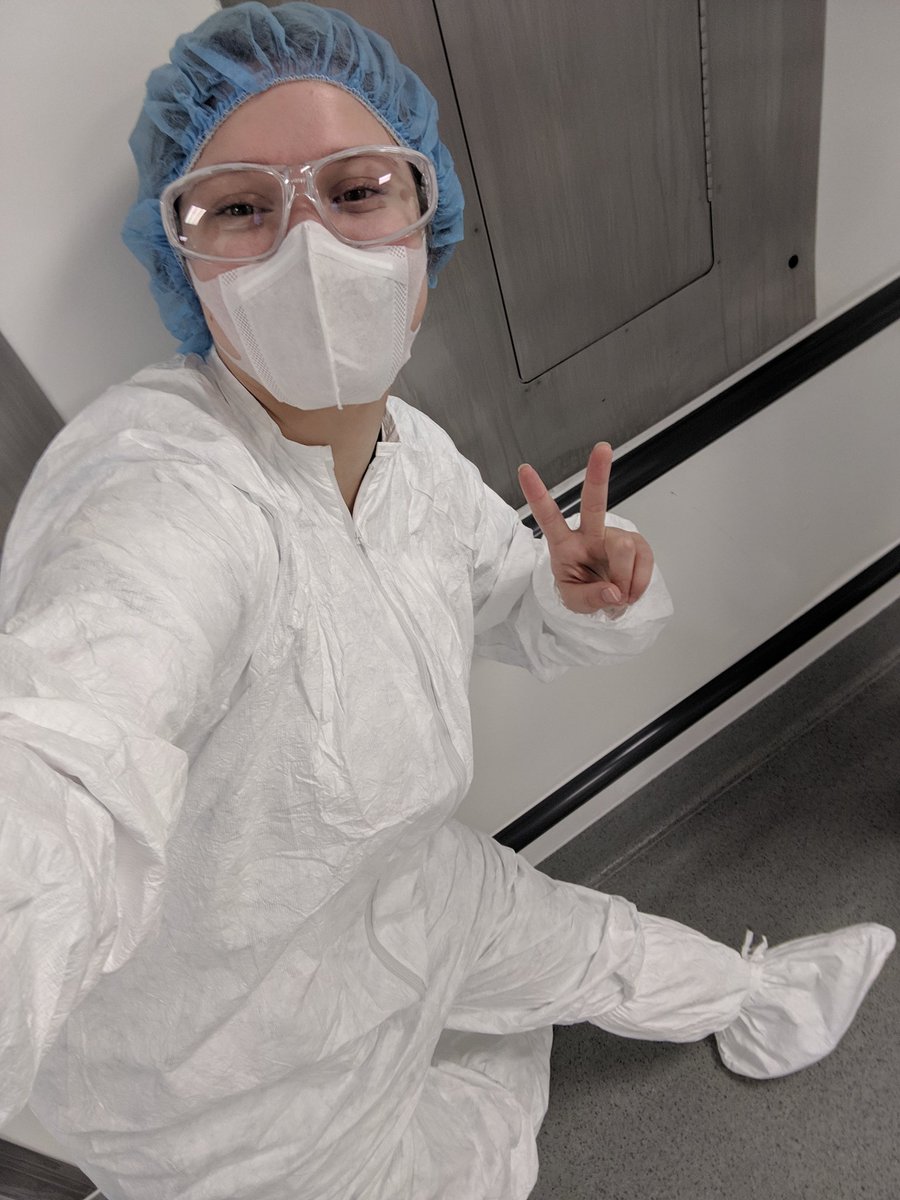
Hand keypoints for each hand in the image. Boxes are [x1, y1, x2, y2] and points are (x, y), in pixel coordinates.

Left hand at [518, 442, 653, 615]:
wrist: (607, 599)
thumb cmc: (582, 591)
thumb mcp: (575, 603)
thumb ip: (591, 599)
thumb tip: (614, 592)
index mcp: (564, 544)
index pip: (548, 517)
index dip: (537, 494)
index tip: (524, 469)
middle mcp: (590, 533)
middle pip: (594, 501)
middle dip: (598, 473)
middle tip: (603, 448)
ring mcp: (615, 536)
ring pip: (624, 549)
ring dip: (625, 580)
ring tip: (619, 594)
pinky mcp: (639, 544)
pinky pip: (644, 562)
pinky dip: (639, 583)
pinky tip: (630, 589)